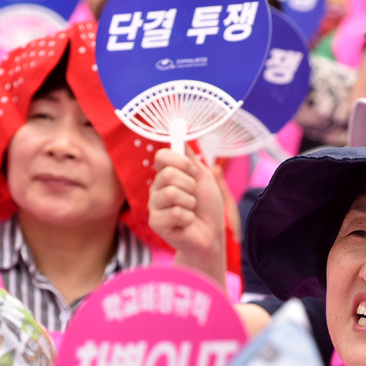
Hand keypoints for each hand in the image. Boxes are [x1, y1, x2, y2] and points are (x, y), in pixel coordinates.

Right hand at [149, 148, 226, 288]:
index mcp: (165, 175)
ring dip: (190, 202)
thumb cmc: (207, 207)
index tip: (192, 171)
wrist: (211, 234)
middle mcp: (156, 189)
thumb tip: (181, 132)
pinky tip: (187, 223)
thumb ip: (190, 158)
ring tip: (191, 211)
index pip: (161, 156)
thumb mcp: (203, 177)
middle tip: (194, 197)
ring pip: (171, 193)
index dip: (180, 161)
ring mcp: (154, 206)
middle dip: (189, 185)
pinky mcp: (156, 223)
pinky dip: (189, 218)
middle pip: (167, 174)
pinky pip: (175, 212)